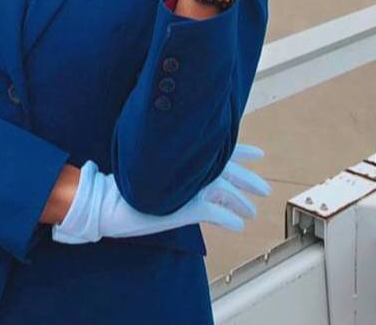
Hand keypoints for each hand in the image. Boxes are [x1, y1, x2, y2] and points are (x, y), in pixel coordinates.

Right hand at [52, 144, 269, 244]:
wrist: (110, 201)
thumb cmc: (129, 186)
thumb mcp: (158, 174)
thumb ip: (178, 170)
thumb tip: (195, 176)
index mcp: (184, 157)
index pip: (220, 149)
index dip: (241, 150)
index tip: (259, 153)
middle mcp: (190, 167)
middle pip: (229, 170)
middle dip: (249, 180)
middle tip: (265, 190)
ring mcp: (189, 186)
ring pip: (227, 192)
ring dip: (241, 203)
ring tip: (250, 213)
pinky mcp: (187, 206)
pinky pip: (216, 212)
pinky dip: (229, 219)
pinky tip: (237, 225)